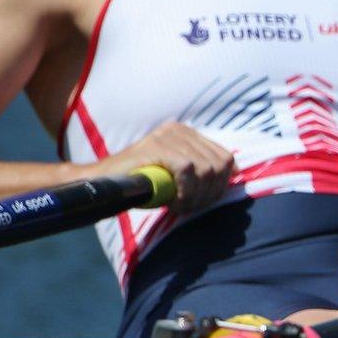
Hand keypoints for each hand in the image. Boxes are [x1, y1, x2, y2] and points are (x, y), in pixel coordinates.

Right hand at [96, 122, 234, 215]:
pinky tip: (172, 201)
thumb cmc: (141, 184)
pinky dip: (185, 190)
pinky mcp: (156, 145)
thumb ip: (202, 171)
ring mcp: (167, 135)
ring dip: (195, 196)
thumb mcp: (177, 176)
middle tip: (188, 207)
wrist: (102, 184)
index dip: (221, 185)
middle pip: (219, 166)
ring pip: (205, 169)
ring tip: (178, 204)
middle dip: (208, 194)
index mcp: (188, 134)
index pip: (226, 158)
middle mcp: (180, 130)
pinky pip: (187, 169)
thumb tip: (235, 172)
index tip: (202, 201)